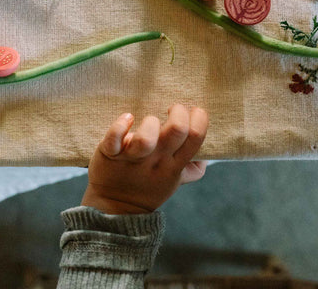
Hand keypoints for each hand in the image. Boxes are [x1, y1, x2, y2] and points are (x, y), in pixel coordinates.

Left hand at [81, 104, 208, 214]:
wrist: (115, 207)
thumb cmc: (148, 186)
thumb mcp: (174, 180)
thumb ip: (192, 168)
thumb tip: (207, 156)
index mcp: (175, 165)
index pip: (196, 137)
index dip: (199, 118)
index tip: (191, 112)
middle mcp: (157, 160)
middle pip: (177, 130)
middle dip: (178, 112)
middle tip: (170, 110)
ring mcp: (133, 157)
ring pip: (146, 137)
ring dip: (150, 122)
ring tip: (148, 121)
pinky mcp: (111, 153)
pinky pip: (114, 137)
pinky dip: (120, 124)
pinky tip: (127, 118)